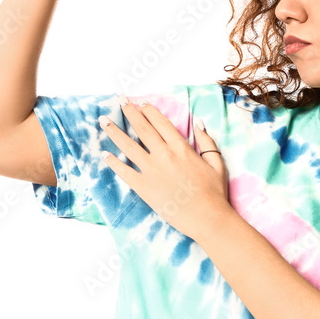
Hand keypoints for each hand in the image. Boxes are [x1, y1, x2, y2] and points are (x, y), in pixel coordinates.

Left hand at [99, 97, 230, 241]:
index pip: (161, 123)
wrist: (207, 218)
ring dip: (114, 131)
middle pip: (142, 128)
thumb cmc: (214, 193)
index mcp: (181, 147)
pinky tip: (105, 154)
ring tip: (103, 121)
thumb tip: (198, 123)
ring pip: (128, 146)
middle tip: (119, 100)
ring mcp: (152, 171)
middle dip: (129, 112)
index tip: (140, 103)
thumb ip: (207, 141)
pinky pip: (125, 172)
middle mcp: (164, 155)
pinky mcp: (144, 188)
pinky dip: (114, 162)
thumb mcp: (216, 163)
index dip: (149, 111)